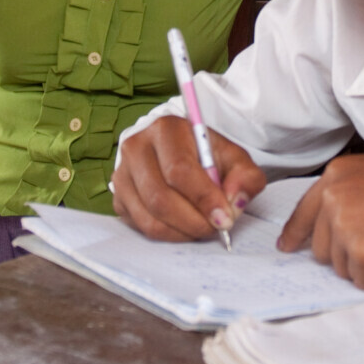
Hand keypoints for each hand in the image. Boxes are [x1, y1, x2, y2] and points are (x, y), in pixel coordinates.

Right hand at [113, 116, 264, 241]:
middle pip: (160, 197)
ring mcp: (122, 173)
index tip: (225, 218)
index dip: (203, 199)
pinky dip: (167, 234)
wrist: (181, 152)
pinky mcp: (118, 197)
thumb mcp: (234, 158)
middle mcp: (136, 147)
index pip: (179, 170)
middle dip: (193, 221)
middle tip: (215, 228)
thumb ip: (246, 177)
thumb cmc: (207, 156)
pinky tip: (184, 226)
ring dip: (181, 232)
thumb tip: (235, 202)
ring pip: (149, 217)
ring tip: (202, 227)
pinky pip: (140, 226)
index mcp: (166, 129)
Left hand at [277, 154, 363, 289]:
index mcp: (338, 175)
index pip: (304, 212)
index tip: (288, 247)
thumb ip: (355, 197)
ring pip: (344, 268)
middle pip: (323, 249)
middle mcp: (334, 198)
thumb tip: (336, 231)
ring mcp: (347, 227)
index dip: (297, 234)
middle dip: (351, 254)